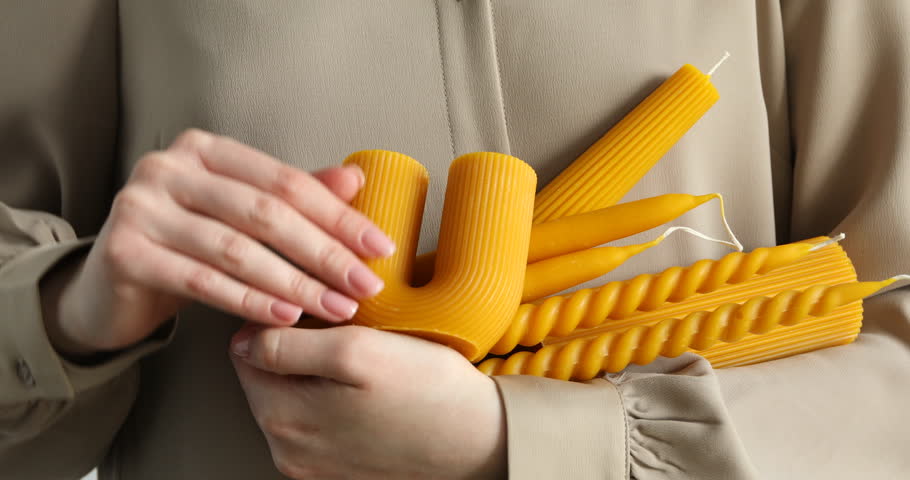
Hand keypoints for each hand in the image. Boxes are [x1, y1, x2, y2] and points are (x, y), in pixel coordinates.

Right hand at [43, 129, 394, 355]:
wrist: (110, 287)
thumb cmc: (187, 246)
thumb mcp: (241, 216)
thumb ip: (291, 197)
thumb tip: (355, 179)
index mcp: (205, 149)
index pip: (286, 182)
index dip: (339, 216)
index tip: (380, 248)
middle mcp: (168, 168)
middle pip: (265, 213)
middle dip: (324, 253)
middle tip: (365, 286)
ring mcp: (140, 207)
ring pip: (236, 249)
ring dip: (295, 283)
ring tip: (335, 308)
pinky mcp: (124, 252)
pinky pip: (200, 280)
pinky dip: (249, 301)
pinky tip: (286, 317)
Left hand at [230, 325, 506, 479]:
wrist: (481, 439)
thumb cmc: (428, 392)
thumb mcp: (356, 350)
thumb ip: (288, 345)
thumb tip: (242, 339)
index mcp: (282, 420)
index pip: (246, 349)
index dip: (281, 316)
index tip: (320, 306)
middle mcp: (288, 449)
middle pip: (267, 374)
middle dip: (299, 344)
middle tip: (349, 329)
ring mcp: (312, 462)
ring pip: (293, 394)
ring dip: (318, 369)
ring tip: (364, 358)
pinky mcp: (338, 465)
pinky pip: (319, 418)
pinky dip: (335, 394)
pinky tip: (369, 386)